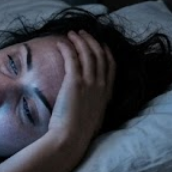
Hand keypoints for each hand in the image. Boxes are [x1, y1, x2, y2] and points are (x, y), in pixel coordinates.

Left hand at [48, 31, 114, 149]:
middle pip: (100, 55)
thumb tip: (86, 101)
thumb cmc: (78, 133)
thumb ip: (93, 104)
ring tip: (72, 33)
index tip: (100, 44)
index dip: (106, 52)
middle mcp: (101, 86)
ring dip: (80, 40)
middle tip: (82, 33)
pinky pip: (72, 58)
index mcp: (107, 94)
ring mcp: (90, 83)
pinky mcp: (75, 82)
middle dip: (92, 41)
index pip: (111, 66)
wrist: (71, 138)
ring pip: (88, 53)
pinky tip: (60, 43)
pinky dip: (67, 48)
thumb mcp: (93, 116)